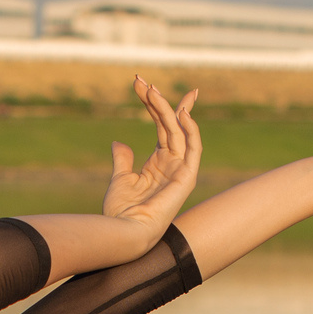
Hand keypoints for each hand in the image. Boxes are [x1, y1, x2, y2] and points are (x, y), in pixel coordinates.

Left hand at [100, 76, 202, 234]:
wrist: (124, 232)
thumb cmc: (121, 213)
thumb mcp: (120, 180)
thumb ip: (123, 160)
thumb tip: (119, 141)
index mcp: (158, 165)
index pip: (162, 128)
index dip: (154, 105)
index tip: (142, 85)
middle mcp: (171, 165)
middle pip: (170, 124)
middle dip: (157, 101)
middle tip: (142, 81)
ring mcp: (180, 170)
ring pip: (178, 131)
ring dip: (167, 108)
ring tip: (150, 90)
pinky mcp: (186, 178)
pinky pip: (193, 149)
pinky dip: (191, 130)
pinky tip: (182, 111)